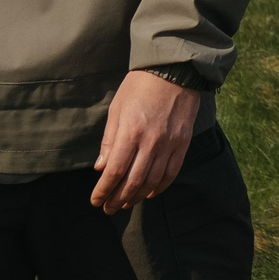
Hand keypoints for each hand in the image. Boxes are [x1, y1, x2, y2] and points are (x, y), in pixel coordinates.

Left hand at [93, 70, 202, 212]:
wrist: (174, 71)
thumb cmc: (140, 87)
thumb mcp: (117, 109)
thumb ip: (109, 141)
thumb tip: (101, 168)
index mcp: (130, 132)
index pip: (114, 171)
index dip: (104, 190)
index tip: (96, 201)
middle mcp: (151, 142)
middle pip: (132, 181)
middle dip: (117, 199)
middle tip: (109, 209)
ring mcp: (169, 144)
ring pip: (152, 181)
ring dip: (137, 197)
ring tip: (126, 204)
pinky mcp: (183, 143)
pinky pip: (171, 173)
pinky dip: (160, 187)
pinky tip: (150, 193)